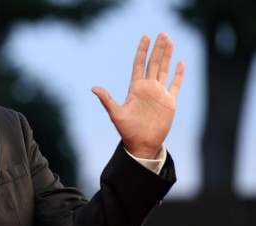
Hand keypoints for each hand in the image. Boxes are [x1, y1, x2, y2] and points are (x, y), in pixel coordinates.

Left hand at [92, 33, 184, 158]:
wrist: (142, 144)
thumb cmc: (127, 131)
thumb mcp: (115, 115)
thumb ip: (107, 100)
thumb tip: (93, 88)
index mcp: (135, 88)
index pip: (139, 64)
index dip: (142, 51)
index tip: (146, 37)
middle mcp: (147, 88)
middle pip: (154, 63)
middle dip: (158, 48)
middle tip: (163, 33)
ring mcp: (159, 94)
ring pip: (164, 70)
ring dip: (168, 56)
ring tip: (170, 41)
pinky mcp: (169, 102)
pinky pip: (175, 85)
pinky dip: (178, 74)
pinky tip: (181, 63)